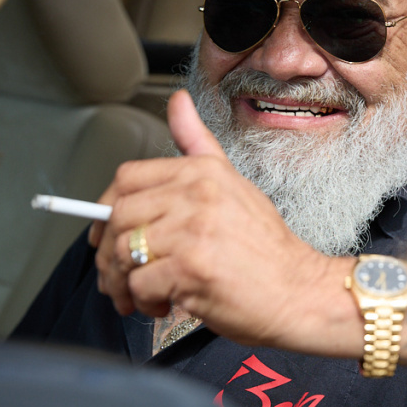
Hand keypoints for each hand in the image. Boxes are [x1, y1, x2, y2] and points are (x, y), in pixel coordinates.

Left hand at [88, 90, 359, 355]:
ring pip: (123, 253)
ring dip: (124, 282)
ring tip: (143, 294)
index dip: (106, 207)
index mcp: (202, 172)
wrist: (300, 292)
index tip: (107, 231)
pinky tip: (165, 303)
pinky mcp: (190, 269)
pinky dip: (144, 302)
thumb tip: (177, 102)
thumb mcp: (234, 183)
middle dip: (109, 253)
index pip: (127, 177)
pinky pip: (139, 284)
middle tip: (119, 274)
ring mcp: (193, 231)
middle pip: (118, 216)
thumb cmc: (267, 249)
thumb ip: (197, 144)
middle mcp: (197, 195)